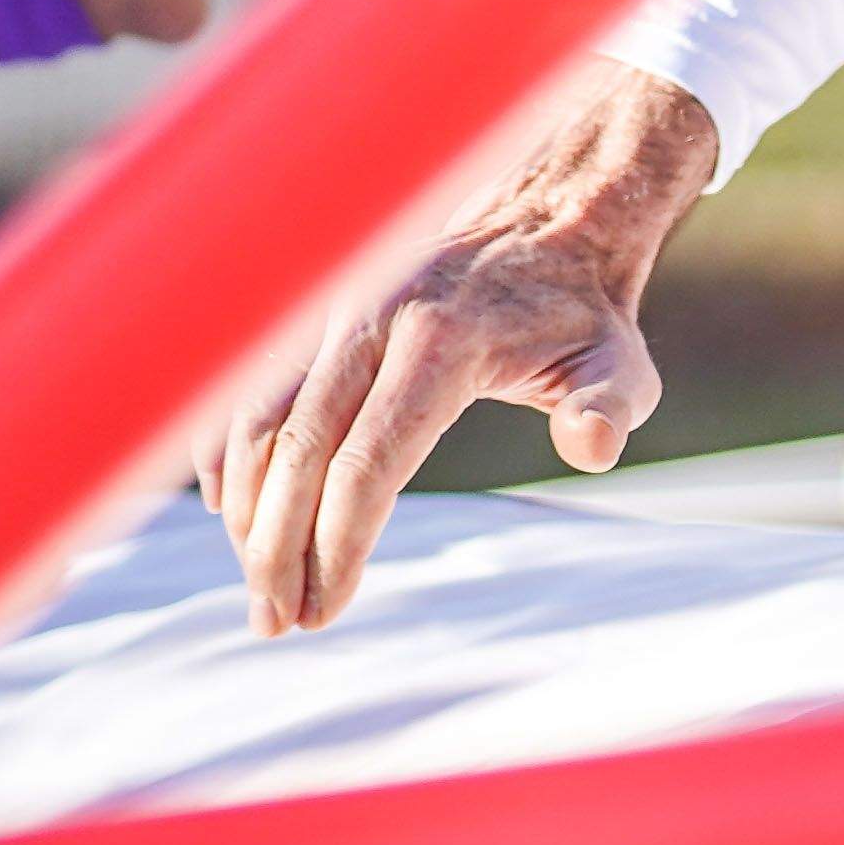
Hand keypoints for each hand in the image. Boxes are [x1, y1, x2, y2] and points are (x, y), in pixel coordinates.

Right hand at [201, 60, 717, 634]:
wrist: (541, 221)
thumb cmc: (580, 315)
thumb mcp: (618, 362)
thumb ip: (609, 407)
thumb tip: (591, 445)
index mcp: (442, 339)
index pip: (369, 458)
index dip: (339, 542)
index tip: (328, 610)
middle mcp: (372, 318)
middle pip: (297, 449)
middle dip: (276, 547)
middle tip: (278, 623)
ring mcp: (333, 312)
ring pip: (256, 420)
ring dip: (244, 513)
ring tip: (262, 593)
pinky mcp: (311, 315)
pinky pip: (244, 389)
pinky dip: (225, 455)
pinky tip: (229, 516)